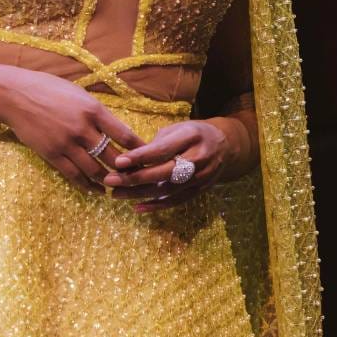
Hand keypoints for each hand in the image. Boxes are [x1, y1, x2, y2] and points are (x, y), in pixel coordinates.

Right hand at [0, 67, 146, 194]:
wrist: (14, 95)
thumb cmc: (47, 88)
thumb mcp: (78, 92)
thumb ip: (95, 110)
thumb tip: (113, 126)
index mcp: (93, 109)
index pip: (124, 134)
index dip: (139, 149)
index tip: (149, 156)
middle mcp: (83, 128)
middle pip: (113, 157)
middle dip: (128, 170)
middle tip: (137, 178)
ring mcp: (66, 143)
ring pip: (95, 171)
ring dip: (109, 181)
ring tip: (118, 186)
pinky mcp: (51, 154)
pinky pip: (73, 175)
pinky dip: (87, 186)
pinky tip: (94, 190)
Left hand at [101, 120, 229, 211]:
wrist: (225, 146)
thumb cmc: (192, 134)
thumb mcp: (176, 129)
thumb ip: (155, 144)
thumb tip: (129, 160)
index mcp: (191, 137)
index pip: (162, 150)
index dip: (139, 157)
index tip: (118, 162)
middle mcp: (198, 158)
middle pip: (163, 172)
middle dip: (135, 178)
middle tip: (110, 180)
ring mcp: (201, 177)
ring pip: (167, 189)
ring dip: (140, 194)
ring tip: (117, 194)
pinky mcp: (200, 190)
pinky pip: (176, 201)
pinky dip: (156, 206)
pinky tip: (137, 207)